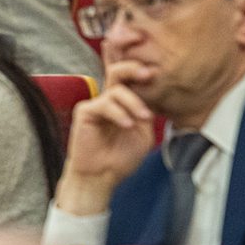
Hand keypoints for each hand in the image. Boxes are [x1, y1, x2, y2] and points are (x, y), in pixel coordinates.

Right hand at [55, 60, 156, 214]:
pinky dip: (118, 113)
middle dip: (134, 68)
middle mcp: (109, 100)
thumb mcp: (144, 134)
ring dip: (133, 102)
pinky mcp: (84, 111)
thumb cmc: (121, 158)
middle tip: (149, 74)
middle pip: (118, 72)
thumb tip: (154, 95)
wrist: (102, 176)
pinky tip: (127, 125)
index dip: (143, 73)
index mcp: (125, 104)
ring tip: (143, 118)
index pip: (132, 81)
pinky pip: (103, 104)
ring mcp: (96, 104)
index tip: (160, 74)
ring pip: (116, 89)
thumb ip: (147, 112)